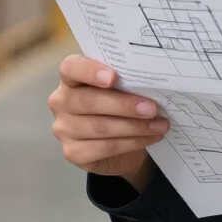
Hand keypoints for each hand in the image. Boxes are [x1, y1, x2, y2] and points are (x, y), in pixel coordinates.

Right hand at [48, 55, 168, 191]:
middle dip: (124, 105)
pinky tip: (151, 137)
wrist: (121, 141)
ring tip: (160, 124)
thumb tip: (153, 78)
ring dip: (135, 127)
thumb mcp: (123, 87)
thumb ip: (127, 79)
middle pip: (88, 101)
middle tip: (152, 108)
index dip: (89, 71)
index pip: (70, 68)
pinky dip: (132, 143)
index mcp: (71, 78)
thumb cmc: (121, 103)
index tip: (113, 78)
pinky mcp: (72, 153)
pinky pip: (104, 148)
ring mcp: (64, 129)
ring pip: (100, 127)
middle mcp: (61, 102)